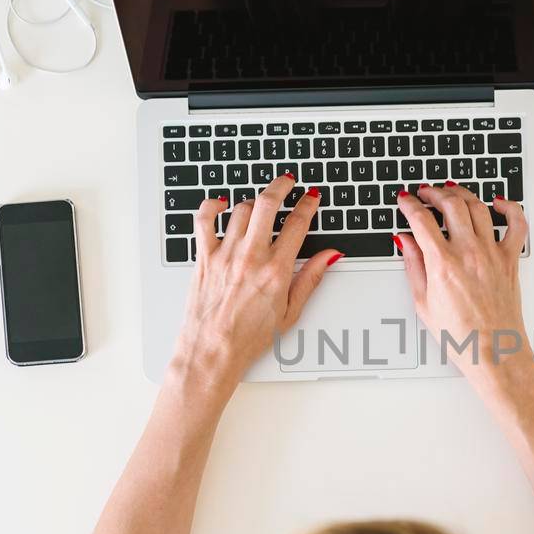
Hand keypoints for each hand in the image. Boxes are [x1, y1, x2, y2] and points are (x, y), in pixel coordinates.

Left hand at [169, 176, 339, 402]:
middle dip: (281, 186)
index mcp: (276, 271)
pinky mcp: (204, 257)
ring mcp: (225, 254)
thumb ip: (310, 278)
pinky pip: (205, 220)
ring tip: (260, 205)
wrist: (212, 351)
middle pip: (267, 204)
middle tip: (288, 182)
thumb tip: (329, 256)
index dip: (308, 205)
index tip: (311, 197)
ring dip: (253, 202)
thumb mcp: (290, 312)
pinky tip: (222, 204)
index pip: (297, 224)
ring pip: (241, 209)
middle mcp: (250, 257)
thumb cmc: (248, 338)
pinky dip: (213, 206)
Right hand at [395, 182, 531, 386]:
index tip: (405, 199)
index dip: (409, 204)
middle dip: (433, 192)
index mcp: (443, 264)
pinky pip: (517, 224)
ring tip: (451, 192)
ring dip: (461, 193)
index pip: (421, 219)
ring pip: (478, 206)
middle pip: (450, 204)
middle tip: (425, 192)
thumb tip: (405, 241)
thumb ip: (413, 265)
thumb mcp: (423, 302)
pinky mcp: (510, 259)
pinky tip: (497, 203)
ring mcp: (492, 254)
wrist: (492, 351)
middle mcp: (469, 253)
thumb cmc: (460, 335)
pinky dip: (509, 207)